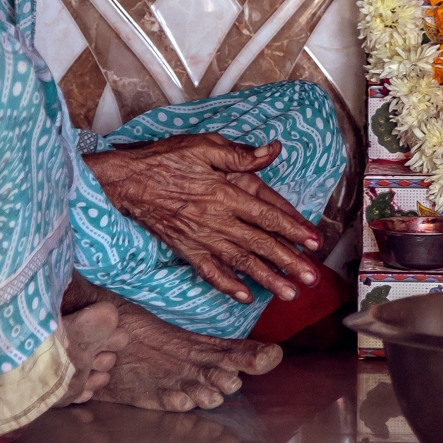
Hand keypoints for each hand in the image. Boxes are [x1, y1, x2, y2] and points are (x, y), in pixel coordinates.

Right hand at [85, 135, 321, 304]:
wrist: (128, 181)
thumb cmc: (166, 160)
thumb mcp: (205, 145)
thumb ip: (241, 154)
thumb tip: (272, 151)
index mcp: (226, 194)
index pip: (268, 215)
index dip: (294, 229)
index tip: (314, 242)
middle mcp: (218, 221)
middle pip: (260, 245)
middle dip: (289, 262)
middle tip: (311, 278)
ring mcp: (202, 239)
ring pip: (241, 263)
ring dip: (266, 279)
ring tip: (288, 294)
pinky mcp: (186, 249)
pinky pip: (210, 272)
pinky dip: (228, 286)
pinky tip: (245, 297)